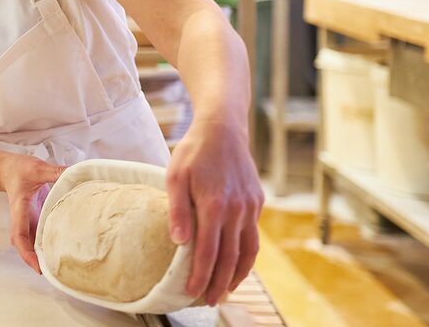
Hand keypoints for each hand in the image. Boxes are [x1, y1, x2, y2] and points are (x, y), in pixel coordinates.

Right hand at [0, 155, 65, 273]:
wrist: (7, 170)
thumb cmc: (18, 170)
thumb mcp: (37, 168)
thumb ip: (55, 172)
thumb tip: (76, 174)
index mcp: (20, 209)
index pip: (19, 235)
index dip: (26, 252)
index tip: (36, 265)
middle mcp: (23, 219)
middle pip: (25, 246)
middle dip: (35, 261)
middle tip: (52, 273)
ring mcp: (29, 221)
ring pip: (32, 243)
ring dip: (42, 255)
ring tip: (59, 268)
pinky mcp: (35, 219)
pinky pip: (40, 236)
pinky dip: (48, 245)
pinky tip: (62, 251)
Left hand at [167, 119, 262, 305]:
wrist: (223, 129)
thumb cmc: (193, 152)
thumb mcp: (175, 176)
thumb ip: (177, 210)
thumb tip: (178, 242)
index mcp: (215, 205)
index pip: (208, 252)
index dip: (200, 276)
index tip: (190, 292)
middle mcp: (237, 210)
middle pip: (230, 257)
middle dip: (219, 283)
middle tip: (209, 302)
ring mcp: (250, 207)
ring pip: (247, 251)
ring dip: (238, 275)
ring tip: (226, 292)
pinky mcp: (257, 203)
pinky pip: (253, 236)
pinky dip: (246, 256)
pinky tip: (237, 265)